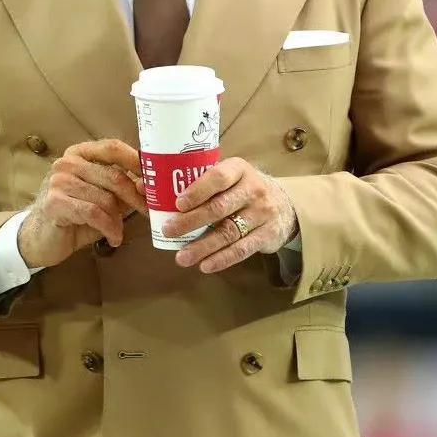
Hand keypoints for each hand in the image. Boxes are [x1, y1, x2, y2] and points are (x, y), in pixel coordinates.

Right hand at [18, 139, 148, 267]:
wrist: (41, 238)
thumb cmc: (75, 215)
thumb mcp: (101, 197)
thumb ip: (121, 187)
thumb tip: (151, 183)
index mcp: (80, 153)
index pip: (113, 148)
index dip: (136, 161)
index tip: (155, 178)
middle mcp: (67, 162)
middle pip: (114, 175)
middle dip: (136, 197)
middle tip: (149, 212)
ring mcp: (59, 181)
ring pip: (105, 198)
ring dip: (118, 220)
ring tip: (118, 232)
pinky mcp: (55, 202)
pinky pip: (94, 213)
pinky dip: (109, 228)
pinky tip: (113, 239)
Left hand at [161, 157, 298, 273]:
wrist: (286, 205)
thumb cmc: (244, 189)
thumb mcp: (230, 177)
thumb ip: (201, 182)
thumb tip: (150, 190)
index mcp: (239, 170)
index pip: (218, 177)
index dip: (198, 190)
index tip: (178, 204)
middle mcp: (253, 189)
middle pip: (219, 207)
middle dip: (191, 221)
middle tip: (169, 231)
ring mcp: (262, 213)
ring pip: (229, 232)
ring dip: (203, 247)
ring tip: (181, 258)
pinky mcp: (268, 235)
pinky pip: (242, 249)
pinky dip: (222, 259)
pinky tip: (205, 266)